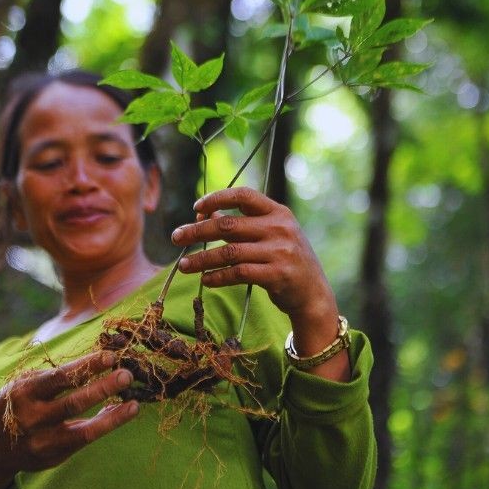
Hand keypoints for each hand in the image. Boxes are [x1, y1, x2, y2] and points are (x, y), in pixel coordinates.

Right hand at [0, 351, 137, 488]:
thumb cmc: (13, 405)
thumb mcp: (22, 385)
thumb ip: (53, 378)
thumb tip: (96, 366)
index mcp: (23, 393)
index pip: (59, 378)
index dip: (85, 367)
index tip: (109, 356)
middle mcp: (32, 419)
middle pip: (73, 403)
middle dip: (102, 388)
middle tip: (127, 375)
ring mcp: (43, 442)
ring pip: (84, 430)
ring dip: (112, 416)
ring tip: (135, 404)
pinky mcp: (54, 457)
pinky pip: (84, 440)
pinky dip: (105, 426)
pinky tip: (121, 413)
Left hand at [171, 187, 349, 381]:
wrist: (313, 293)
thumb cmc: (286, 260)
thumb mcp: (271, 235)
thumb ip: (242, 224)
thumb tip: (206, 214)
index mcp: (278, 212)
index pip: (243, 195)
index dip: (217, 198)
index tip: (196, 208)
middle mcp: (280, 228)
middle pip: (228, 225)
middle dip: (197, 231)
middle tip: (176, 237)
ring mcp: (279, 252)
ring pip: (229, 252)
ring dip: (201, 259)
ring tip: (183, 265)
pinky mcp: (276, 275)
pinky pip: (238, 273)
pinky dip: (217, 276)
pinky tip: (205, 280)